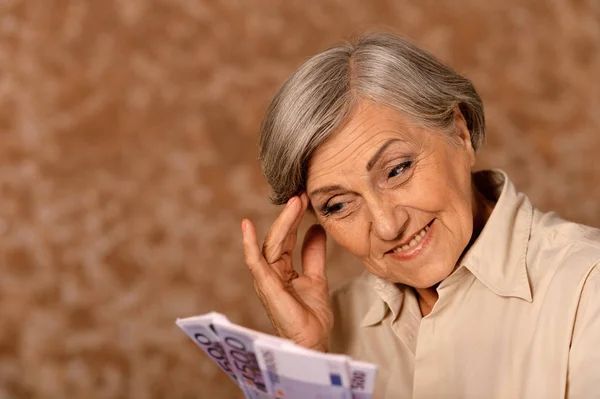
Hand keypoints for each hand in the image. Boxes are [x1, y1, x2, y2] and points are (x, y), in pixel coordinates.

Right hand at [241, 193, 331, 351]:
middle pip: (278, 238)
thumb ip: (313, 254)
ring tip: (294, 203)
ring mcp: (267, 280)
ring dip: (281, 223)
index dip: (294, 219)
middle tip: (300, 195)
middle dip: (289, 216)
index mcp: (281, 270)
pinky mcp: (266, 288)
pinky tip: (246, 227)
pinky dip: (249, 245)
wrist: (313, 343)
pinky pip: (255, 263)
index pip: (285, 238)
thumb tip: (316, 228)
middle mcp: (270, 273)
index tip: (304, 199)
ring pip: (270, 244)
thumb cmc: (311, 317)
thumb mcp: (316, 278)